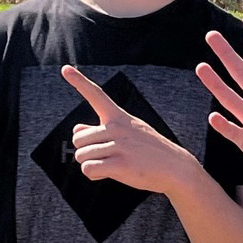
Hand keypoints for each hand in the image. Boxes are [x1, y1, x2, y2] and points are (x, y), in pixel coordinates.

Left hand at [62, 66, 194, 196]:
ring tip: (111, 165)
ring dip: (90, 164)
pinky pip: (88, 169)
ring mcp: (119, 146)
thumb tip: (76, 129)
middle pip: (78, 139)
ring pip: (81, 155)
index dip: (79, 81)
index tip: (65, 69)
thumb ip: (100, 130)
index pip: (96, 95)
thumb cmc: (150, 151)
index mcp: (119, 117)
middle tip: (106, 156)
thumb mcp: (130, 133)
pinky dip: (93, 174)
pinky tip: (107, 174)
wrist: (176, 168)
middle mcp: (118, 128)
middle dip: (86, 151)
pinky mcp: (120, 165)